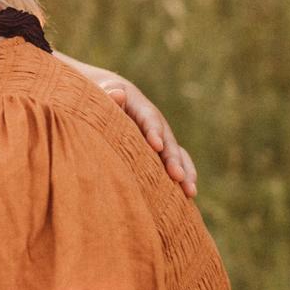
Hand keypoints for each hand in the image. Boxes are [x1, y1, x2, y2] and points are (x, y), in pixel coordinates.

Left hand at [101, 79, 198, 196]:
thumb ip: (107, 96)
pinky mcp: (161, 151)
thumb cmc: (99, 99)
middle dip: (172, 159)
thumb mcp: (100, 94)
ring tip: (190, 191)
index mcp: (139, 105)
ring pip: (177, 153)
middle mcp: (156, 122)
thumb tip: (116, 94)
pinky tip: (187, 196)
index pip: (148, 118)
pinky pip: (176, 162)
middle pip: (167, 140)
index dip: (153, 131)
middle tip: (177, 176)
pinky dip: (183, 176)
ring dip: (184, 171)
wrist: (109, 99)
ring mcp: (161, 137)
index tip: (155, 145)